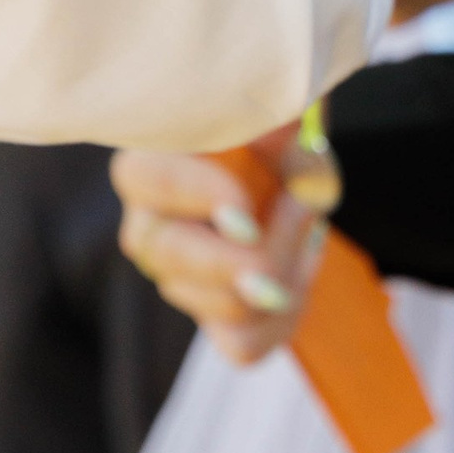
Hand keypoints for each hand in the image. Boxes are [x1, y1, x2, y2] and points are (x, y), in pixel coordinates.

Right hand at [113, 132, 320, 362]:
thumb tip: (284, 137)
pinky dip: (282, 321)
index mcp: (153, 156)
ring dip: (281, 275)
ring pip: (214, 304)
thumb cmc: (275, 127)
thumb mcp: (279, 108)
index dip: (193, 196)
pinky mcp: (210, 311)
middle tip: (297, 230)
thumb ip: (273, 120)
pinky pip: (241, 344)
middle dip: (238, 260)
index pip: (142, 176)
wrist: (291, 167)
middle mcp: (149, 221)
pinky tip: (300, 278)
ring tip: (311, 228)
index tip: (247, 216)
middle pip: (166, 256)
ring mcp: (175, 275)